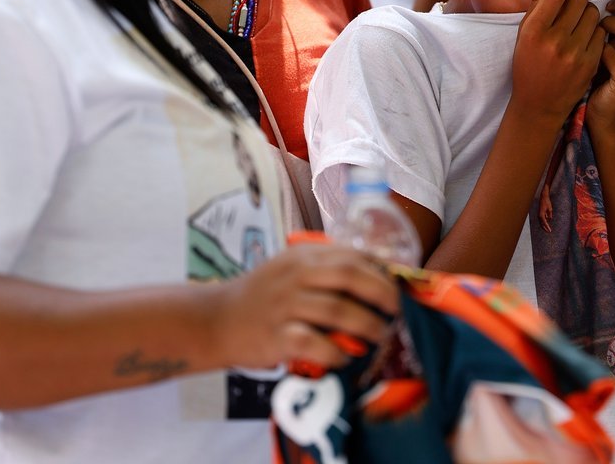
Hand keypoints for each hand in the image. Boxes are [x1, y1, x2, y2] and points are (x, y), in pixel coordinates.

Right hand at [210, 242, 397, 370]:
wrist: (216, 320)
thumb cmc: (263, 295)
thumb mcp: (291, 267)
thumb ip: (327, 268)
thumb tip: (378, 275)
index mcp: (304, 256)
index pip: (352, 255)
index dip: (381, 271)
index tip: (399, 288)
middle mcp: (295, 276)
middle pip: (350, 277)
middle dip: (382, 294)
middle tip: (397, 312)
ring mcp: (285, 305)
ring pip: (337, 310)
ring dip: (366, 325)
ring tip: (380, 337)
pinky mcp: (275, 336)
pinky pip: (313, 343)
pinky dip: (334, 351)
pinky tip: (345, 357)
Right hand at [510, 0, 604, 124]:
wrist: (539, 105)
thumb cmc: (528, 64)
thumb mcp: (526, 33)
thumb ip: (537, 1)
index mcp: (534, 32)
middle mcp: (554, 42)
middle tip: (569, 8)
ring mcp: (575, 54)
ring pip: (593, 13)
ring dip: (586, 13)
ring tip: (577, 22)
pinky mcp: (591, 64)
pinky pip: (601, 32)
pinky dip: (594, 31)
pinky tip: (585, 38)